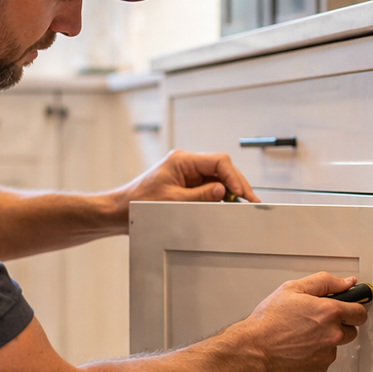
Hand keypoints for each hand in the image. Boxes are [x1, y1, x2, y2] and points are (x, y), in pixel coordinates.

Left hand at [119, 149, 258, 207]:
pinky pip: (209, 186)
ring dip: (230, 190)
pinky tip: (228, 204)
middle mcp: (186, 163)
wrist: (122, 210)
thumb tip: (222, 190)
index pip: (217, 161)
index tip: (241, 192)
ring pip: (218, 177)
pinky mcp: (187, 184)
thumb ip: (200, 195)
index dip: (233, 176)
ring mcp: (187, 173)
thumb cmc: (140, 203)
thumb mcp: (173, 201)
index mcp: (181, 160)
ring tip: (243, 204)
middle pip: (221, 168)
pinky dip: (220, 195)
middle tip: (251, 200)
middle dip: (236, 183)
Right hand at [228, 272, 369, 371]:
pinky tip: (299, 346)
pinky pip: (324, 358)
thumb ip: (325, 282)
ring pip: (336, 345)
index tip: (347, 309)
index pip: (360, 312)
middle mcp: (333, 334)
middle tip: (316, 321)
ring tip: (303, 334)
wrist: (254, 349)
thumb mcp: (293, 289)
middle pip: (351, 330)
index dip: (353, 309)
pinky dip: (316, 353)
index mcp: (329, 312)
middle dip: (339, 324)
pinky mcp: (319, 368)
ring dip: (326, 340)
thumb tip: (346, 282)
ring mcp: (327, 354)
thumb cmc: (268, 321)